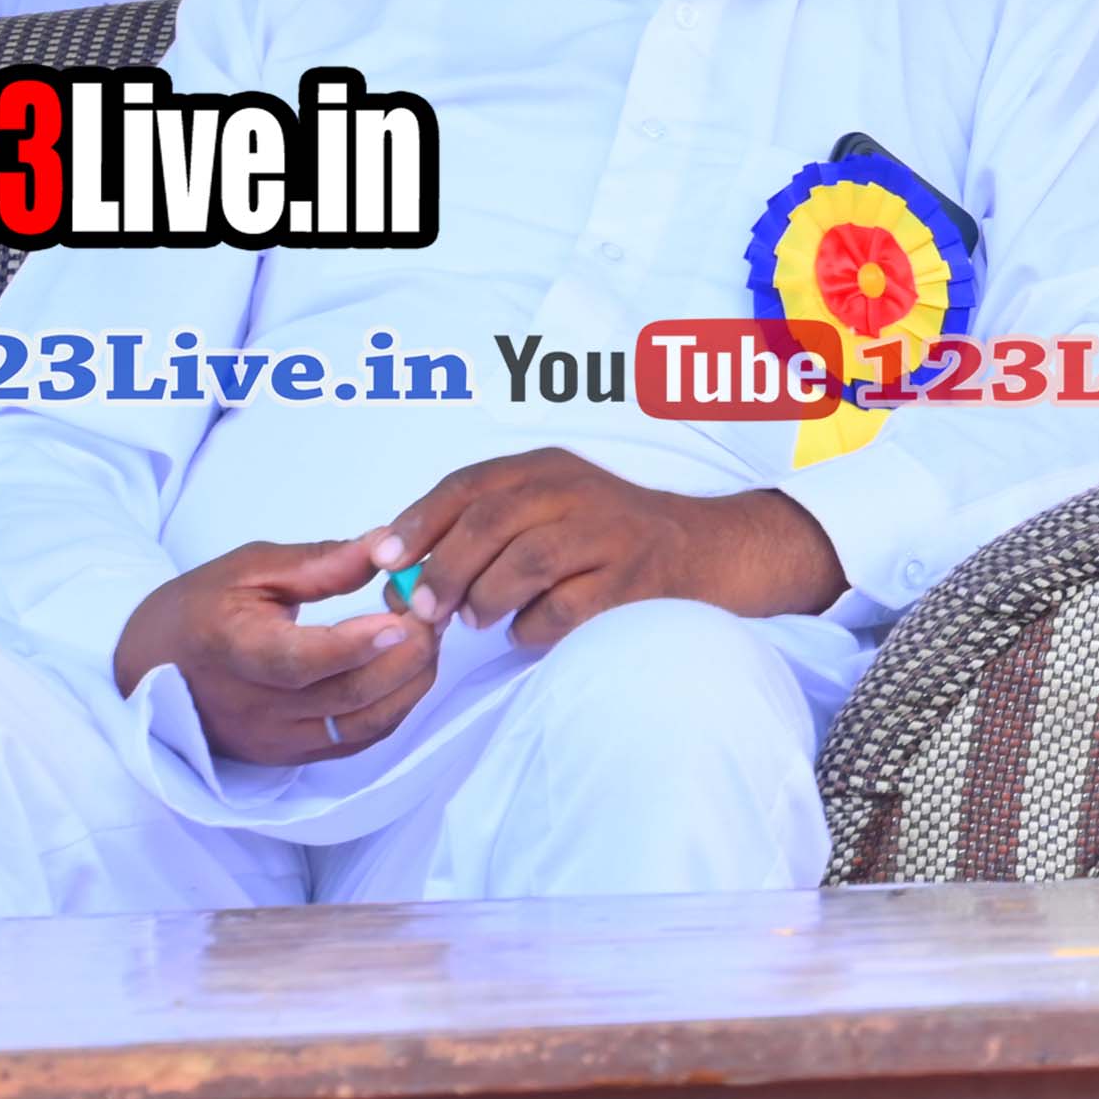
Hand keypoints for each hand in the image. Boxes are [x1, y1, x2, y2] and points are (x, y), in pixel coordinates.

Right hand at [113, 535, 437, 761]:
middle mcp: (252, 707)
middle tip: (434, 612)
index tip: (404, 616)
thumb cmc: (200, 608)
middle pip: (347, 695)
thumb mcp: (248, 568)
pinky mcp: (288, 756)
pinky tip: (408, 671)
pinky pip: (357, 740)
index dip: (358, 644)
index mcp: (230, 650)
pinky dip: (394, 707)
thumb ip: (319, 563)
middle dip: (407, 654)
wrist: (149, 665)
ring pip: (363, 724)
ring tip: (429, 637)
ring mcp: (272, 740)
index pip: (300, 661)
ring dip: (411, 682)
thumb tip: (386, 545)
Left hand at [378, 453, 844, 647]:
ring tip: (480, 619)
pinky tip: (530, 631)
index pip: (470, 484)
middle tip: (422, 610)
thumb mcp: (551, 509)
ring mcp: (612, 533)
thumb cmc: (613, 540)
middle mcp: (580, 490)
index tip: (384, 559)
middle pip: (492, 520)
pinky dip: (532, 629)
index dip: (419, 521)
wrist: (714, 552)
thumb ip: (483, 528)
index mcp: (548, 468)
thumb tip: (397, 570)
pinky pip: (562, 611)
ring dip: (486, 599)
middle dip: (444, 569)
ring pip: (525, 563)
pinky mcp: (635, 580)